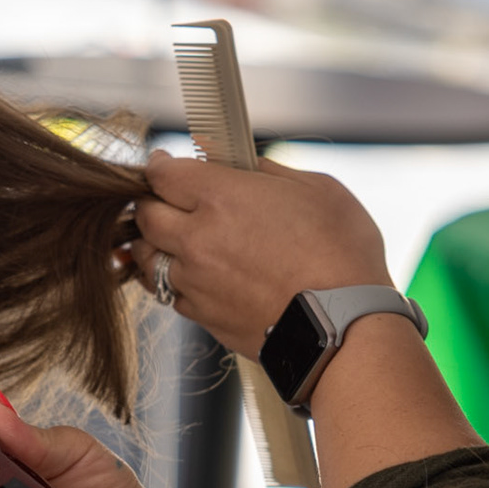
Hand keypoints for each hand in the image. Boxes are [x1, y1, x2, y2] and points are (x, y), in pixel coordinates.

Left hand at [133, 150, 390, 355]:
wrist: (344, 327)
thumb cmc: (341, 255)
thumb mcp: (316, 189)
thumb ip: (267, 170)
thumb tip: (236, 160)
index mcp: (221, 198)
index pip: (163, 174)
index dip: (160, 165)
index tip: (163, 164)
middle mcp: (197, 239)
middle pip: (144, 215)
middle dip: (150, 202)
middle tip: (165, 199)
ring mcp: (194, 281)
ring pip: (147, 257)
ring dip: (153, 244)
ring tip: (169, 238)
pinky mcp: (201, 315)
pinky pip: (169, 293)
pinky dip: (172, 280)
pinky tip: (191, 274)